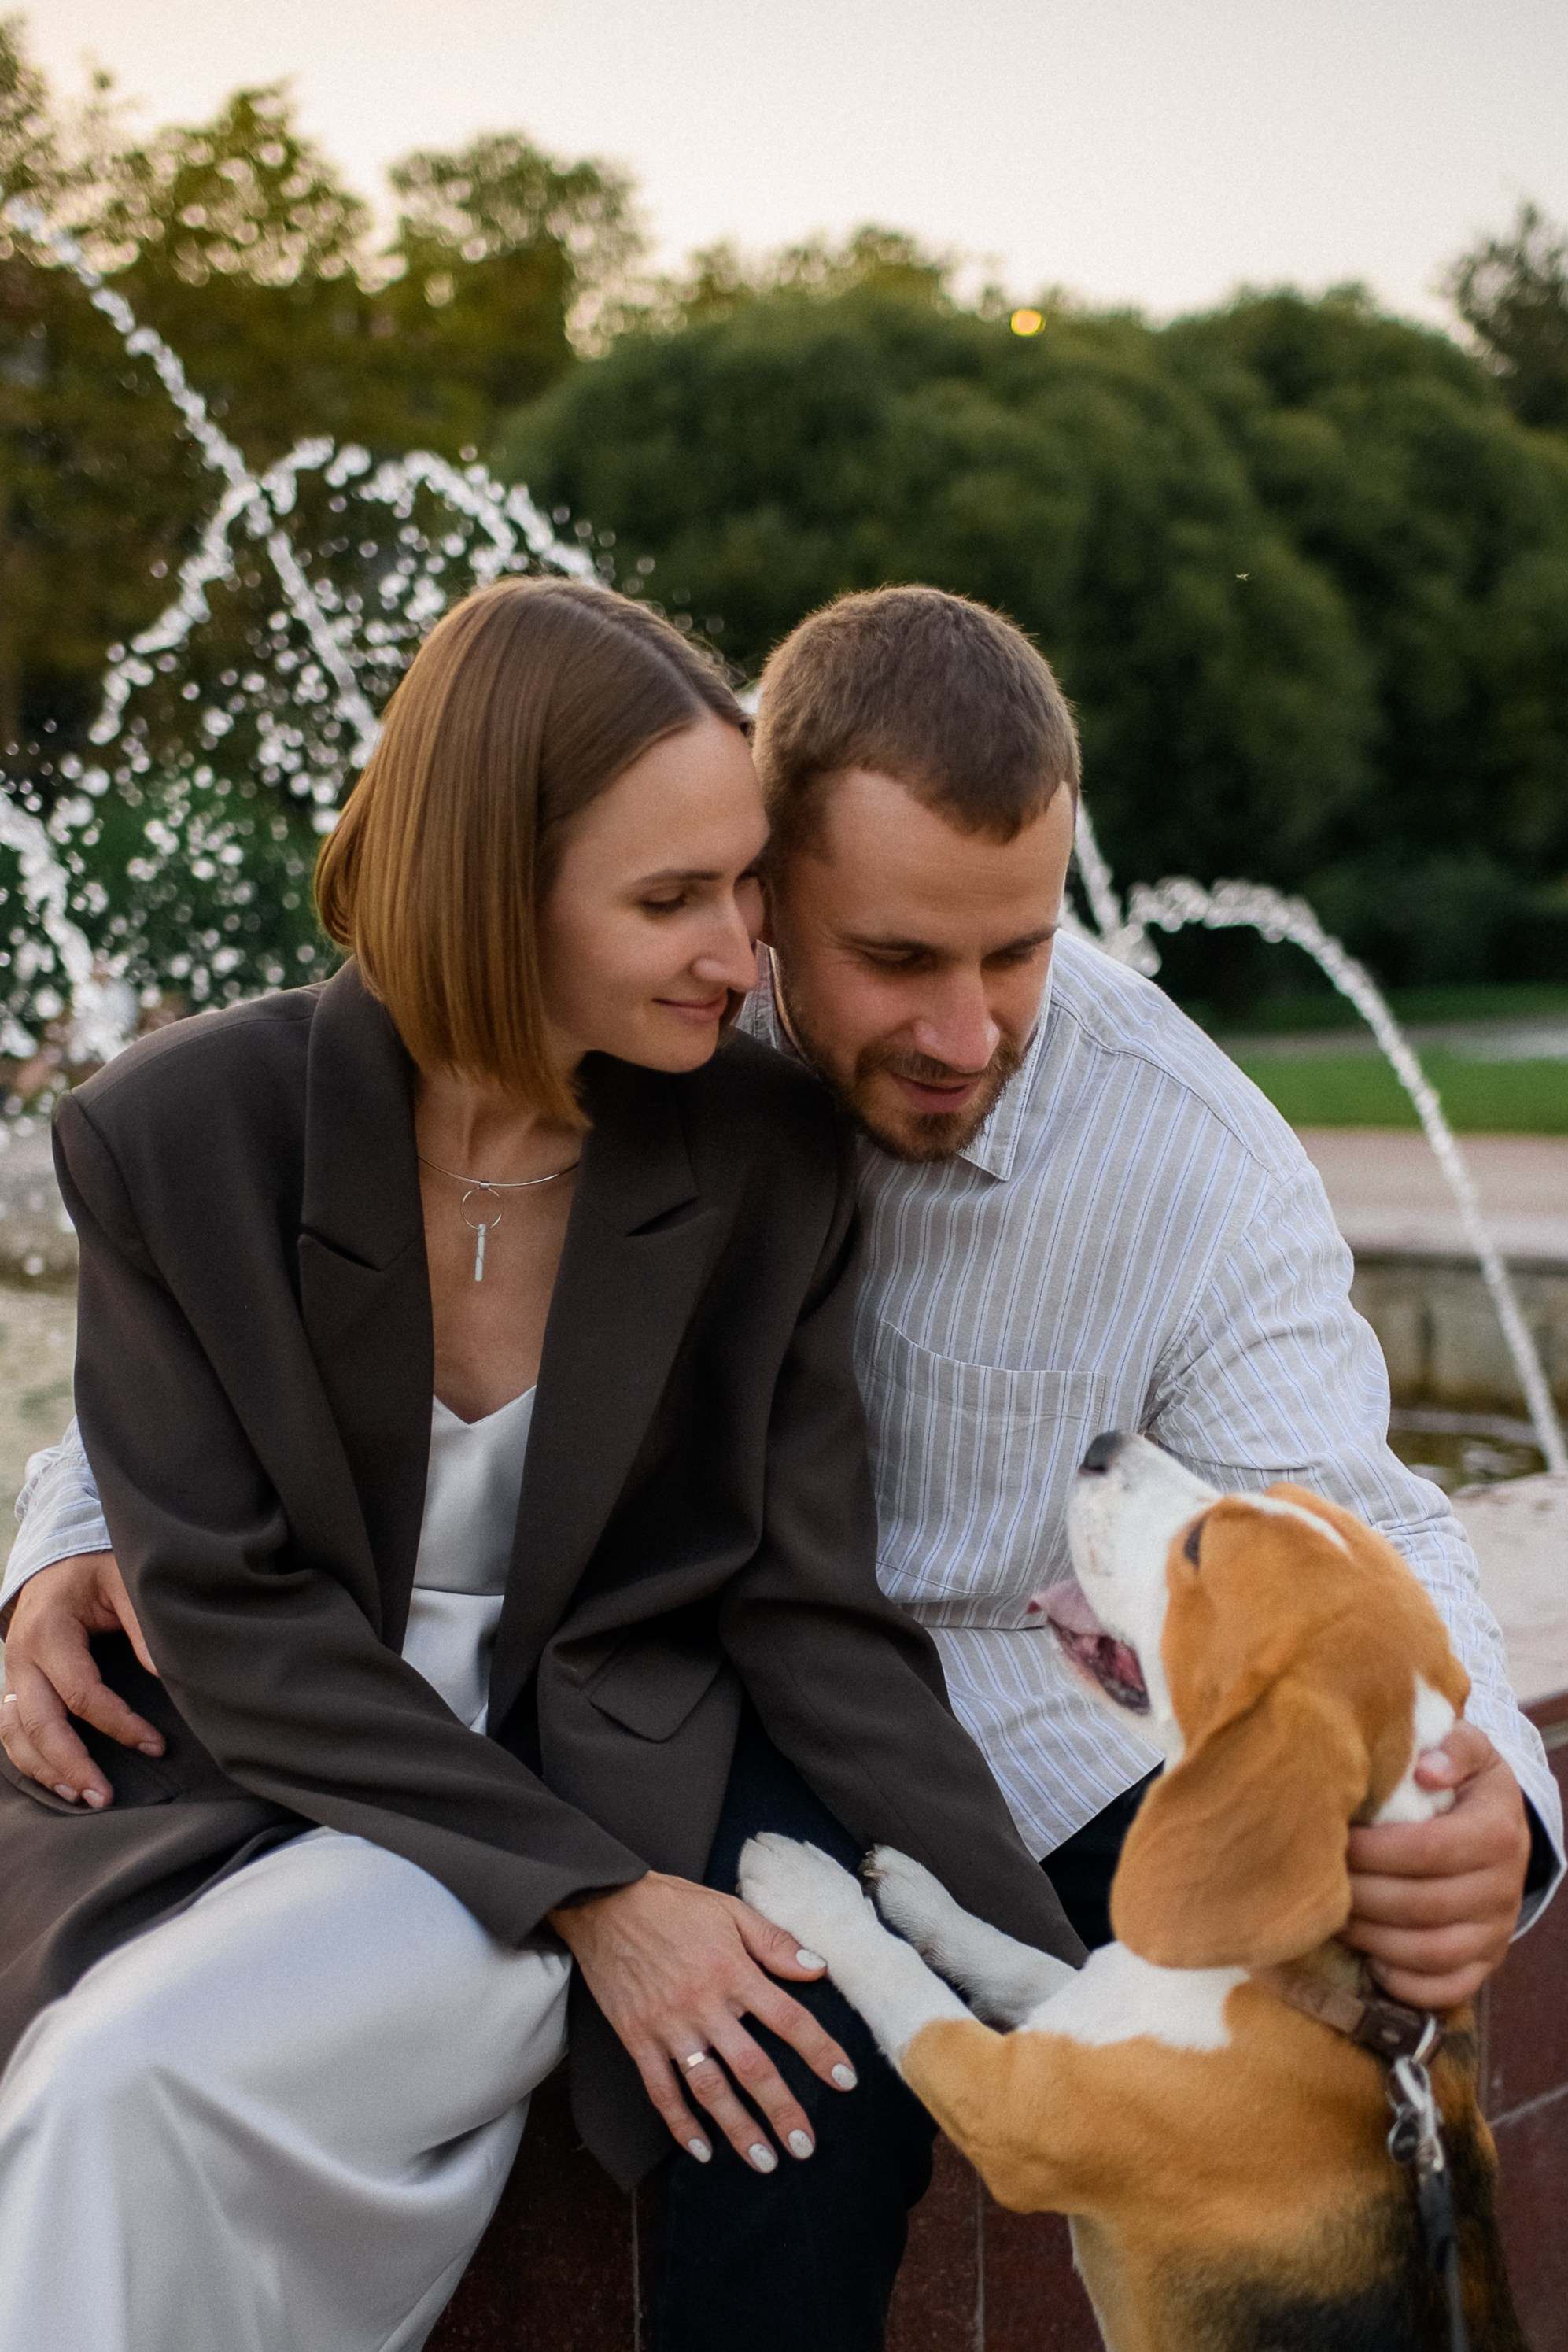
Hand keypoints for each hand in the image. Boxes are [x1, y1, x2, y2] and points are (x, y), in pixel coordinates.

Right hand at [0, 1551, 161, 1809]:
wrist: (57, 1560)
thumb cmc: (95, 1571)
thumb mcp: (123, 1581)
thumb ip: (143, 1625)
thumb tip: (166, 1675)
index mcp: (50, 1630)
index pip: (82, 1693)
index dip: (120, 1725)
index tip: (156, 1746)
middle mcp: (21, 1655)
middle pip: (40, 1724)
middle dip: (72, 1765)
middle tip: (105, 1798)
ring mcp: (12, 1672)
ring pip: (16, 1734)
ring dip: (46, 1771)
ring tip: (82, 1799)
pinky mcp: (14, 1684)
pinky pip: (11, 1730)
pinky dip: (28, 1760)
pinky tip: (57, 1781)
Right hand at [549, 1871, 853, 2169]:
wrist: (605, 1902)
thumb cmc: (671, 1904)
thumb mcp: (729, 1909)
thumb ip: (774, 1941)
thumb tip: (817, 1967)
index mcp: (732, 1971)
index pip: (787, 2018)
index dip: (819, 2051)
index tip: (845, 2080)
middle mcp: (704, 2005)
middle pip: (751, 2067)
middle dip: (781, 2109)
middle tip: (805, 2145)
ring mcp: (668, 2026)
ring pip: (708, 2088)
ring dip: (737, 2129)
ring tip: (763, 2160)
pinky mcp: (636, 2039)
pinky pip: (660, 2090)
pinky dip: (680, 2124)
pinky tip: (701, 2149)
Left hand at [1343, 1721, 1530, 2007]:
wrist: (1503, 1827)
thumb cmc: (1467, 1784)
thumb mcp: (1469, 1750)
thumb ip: (1453, 1749)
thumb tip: (1426, 1769)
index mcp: (1496, 1833)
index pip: (1428, 1851)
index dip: (1374, 1852)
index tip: (1335, 1841)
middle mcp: (1503, 1889)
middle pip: (1422, 1905)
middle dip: (1362, 1896)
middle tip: (1318, 1882)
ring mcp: (1496, 1933)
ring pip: (1431, 1953)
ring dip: (1373, 1939)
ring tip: (1332, 1917)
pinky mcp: (1485, 1964)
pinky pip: (1448, 1989)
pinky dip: (1406, 1984)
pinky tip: (1369, 1961)